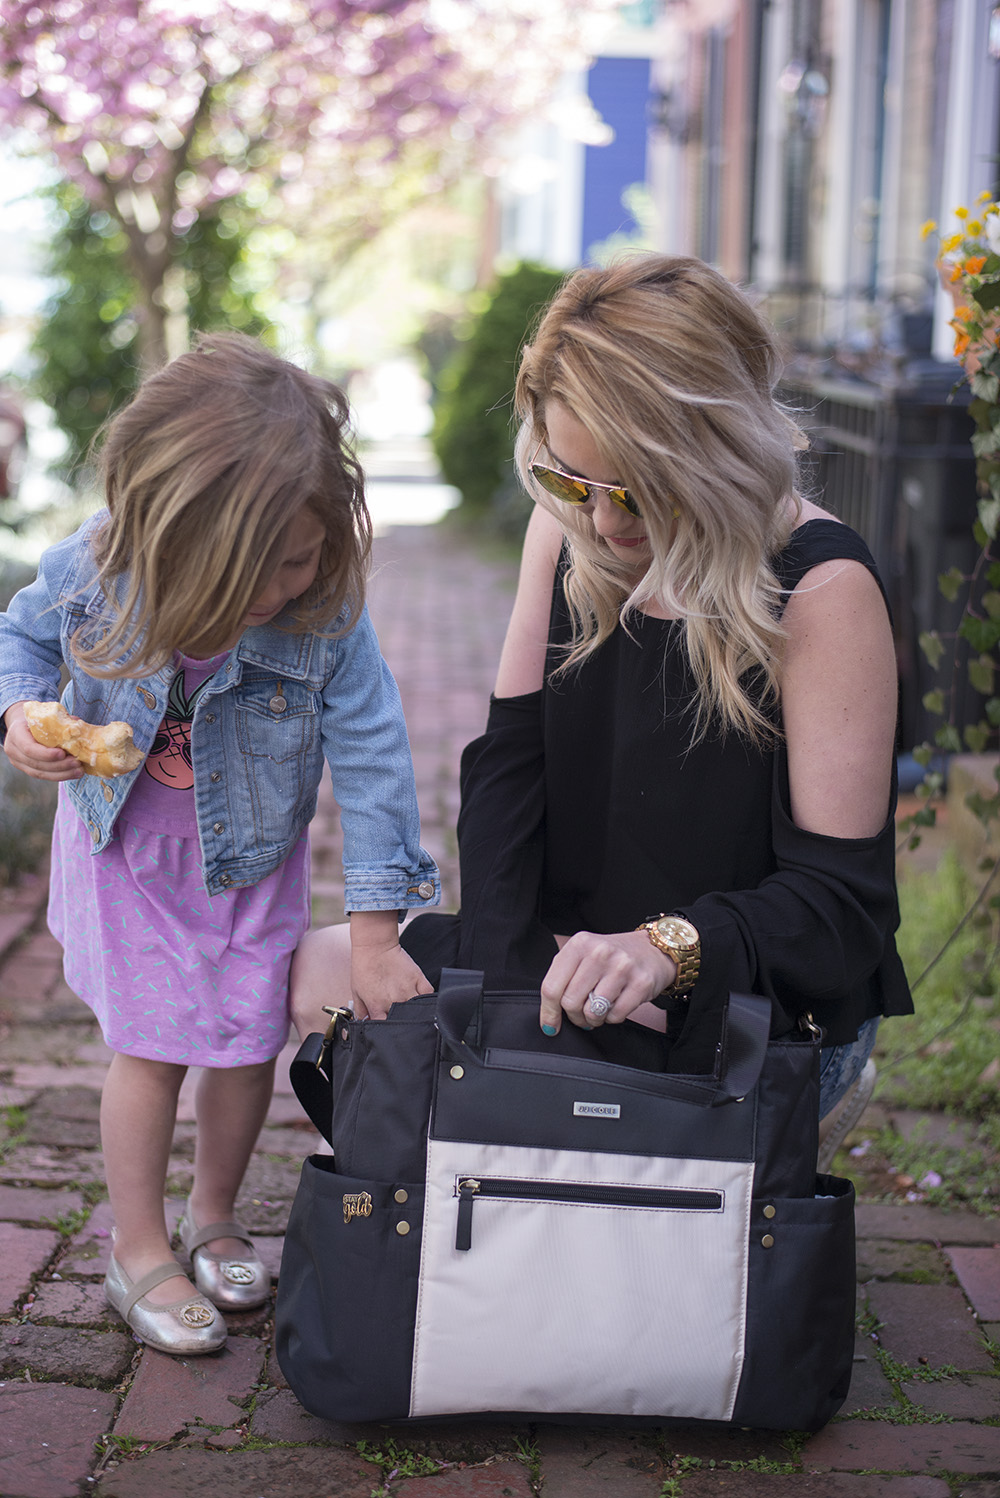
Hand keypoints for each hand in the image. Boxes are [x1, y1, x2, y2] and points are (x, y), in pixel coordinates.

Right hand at [2, 703, 83, 780]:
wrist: (23, 725)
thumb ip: (59, 721)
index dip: (46, 754)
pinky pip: (43, 776)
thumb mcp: (44, 715)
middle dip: (59, 765)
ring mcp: (18, 762)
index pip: (28, 748)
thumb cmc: (36, 719)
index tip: (63, 753)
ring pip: (40, 773)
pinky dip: (60, 776)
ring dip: (62, 774)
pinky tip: (73, 773)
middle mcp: (13, 750)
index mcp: (16, 734)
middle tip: (77, 763)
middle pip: (36, 764)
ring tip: (79, 771)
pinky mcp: (27, 769)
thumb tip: (78, 726)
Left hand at [349, 909, 432, 1020]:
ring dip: (416, 1013)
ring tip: (412, 1012)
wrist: (375, 947)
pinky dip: (427, 999)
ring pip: (418, 1011)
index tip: (387, 1030)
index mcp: (377, 1005)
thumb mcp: (356, 992)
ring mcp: (408, 990)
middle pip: (403, 1022)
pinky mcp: (418, 978)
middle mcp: (394, 1000)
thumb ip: (361, 1011)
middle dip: (402, 1023)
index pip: (384, 1028)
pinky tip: (421, 999)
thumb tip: (364, 1024)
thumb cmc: (364, 967)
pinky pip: (428, 995)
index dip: (386, 1031)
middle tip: (401, 1021)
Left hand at [539, 929, 673, 1034]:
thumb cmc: (612, 957)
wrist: (652, 950)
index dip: (548, 1012)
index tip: (549, 1027)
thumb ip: (564, 976)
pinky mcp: (640, 983)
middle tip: (581, 1015)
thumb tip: (549, 1015)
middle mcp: (599, 953)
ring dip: (594, 1019)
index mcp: (579, 944)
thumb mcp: (583, 954)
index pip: (552, 986)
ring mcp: (621, 967)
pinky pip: (615, 1016)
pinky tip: (615, 1005)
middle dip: (574, 1016)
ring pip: (593, 1012)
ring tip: (599, 1009)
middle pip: (570, 1002)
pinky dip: (612, 1018)